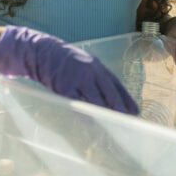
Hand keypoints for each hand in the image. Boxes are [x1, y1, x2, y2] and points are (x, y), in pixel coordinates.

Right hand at [0, 26, 138, 114]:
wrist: (41, 52)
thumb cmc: (63, 61)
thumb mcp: (83, 64)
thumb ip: (94, 77)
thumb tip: (107, 96)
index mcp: (97, 66)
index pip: (116, 84)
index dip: (126, 99)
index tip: (135, 111)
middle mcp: (91, 71)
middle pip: (109, 92)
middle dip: (119, 107)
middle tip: (128, 120)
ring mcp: (78, 78)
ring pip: (96, 99)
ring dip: (105, 112)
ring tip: (114, 124)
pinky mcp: (65, 86)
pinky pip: (78, 103)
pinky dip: (85, 113)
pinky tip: (91, 122)